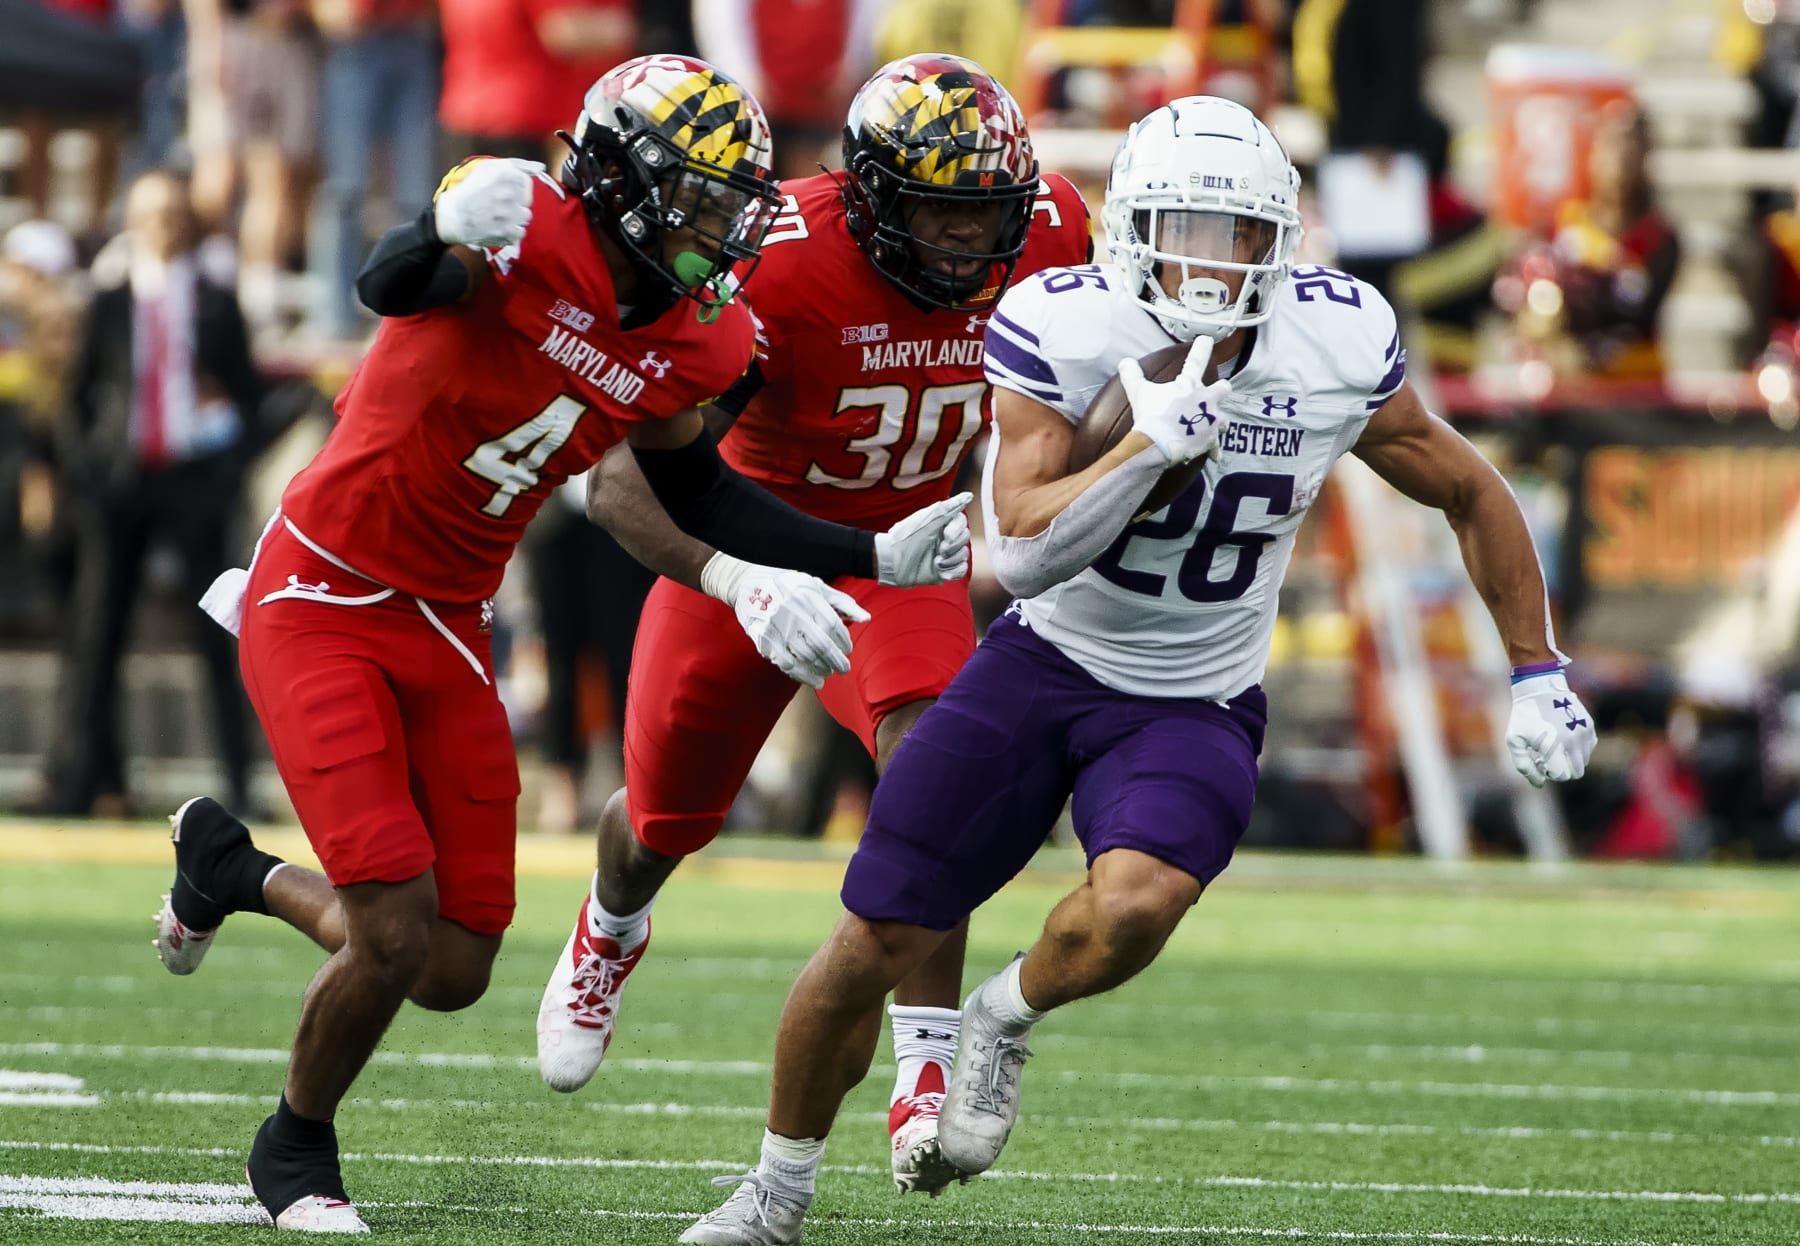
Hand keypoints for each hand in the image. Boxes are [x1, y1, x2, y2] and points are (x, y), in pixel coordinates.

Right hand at [434, 158, 540, 248]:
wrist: (453, 216)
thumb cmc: (470, 190)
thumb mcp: (489, 168)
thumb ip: (518, 165)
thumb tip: (541, 167)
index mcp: (506, 173)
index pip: (526, 182)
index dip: (515, 188)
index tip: (502, 192)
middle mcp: (510, 192)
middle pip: (526, 200)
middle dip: (514, 202)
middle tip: (497, 205)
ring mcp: (511, 213)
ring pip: (525, 216)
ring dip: (514, 217)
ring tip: (497, 216)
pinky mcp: (508, 232)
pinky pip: (521, 233)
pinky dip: (511, 232)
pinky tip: (498, 227)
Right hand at [723, 564, 869, 688]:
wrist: (748, 583)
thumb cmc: (788, 585)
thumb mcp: (816, 586)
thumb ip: (842, 602)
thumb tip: (866, 619)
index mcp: (808, 596)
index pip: (833, 625)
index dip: (844, 641)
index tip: (848, 649)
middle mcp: (792, 611)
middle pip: (821, 644)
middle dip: (837, 660)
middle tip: (844, 668)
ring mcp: (777, 626)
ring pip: (805, 656)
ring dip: (821, 668)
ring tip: (828, 671)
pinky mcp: (764, 639)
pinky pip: (787, 664)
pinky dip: (804, 676)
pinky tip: (815, 681)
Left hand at [874, 493, 971, 586]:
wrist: (892, 561)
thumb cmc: (906, 536)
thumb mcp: (927, 518)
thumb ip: (948, 506)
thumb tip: (968, 496)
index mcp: (941, 523)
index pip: (961, 523)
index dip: (957, 530)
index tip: (945, 535)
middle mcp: (945, 538)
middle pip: (965, 538)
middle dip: (954, 546)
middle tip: (940, 549)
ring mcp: (945, 555)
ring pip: (964, 555)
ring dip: (952, 560)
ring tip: (936, 562)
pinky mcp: (944, 570)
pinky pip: (961, 570)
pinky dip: (954, 571)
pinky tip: (941, 572)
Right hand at [1117, 338, 1232, 466]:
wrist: (1160, 442)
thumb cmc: (1151, 415)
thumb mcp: (1138, 392)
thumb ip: (1132, 375)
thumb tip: (1125, 362)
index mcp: (1190, 385)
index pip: (1197, 359)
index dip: (1202, 347)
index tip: (1207, 339)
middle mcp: (1206, 399)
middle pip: (1224, 388)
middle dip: (1220, 389)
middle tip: (1216, 392)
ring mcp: (1211, 420)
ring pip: (1224, 419)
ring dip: (1218, 421)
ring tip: (1212, 424)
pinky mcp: (1210, 440)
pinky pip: (1215, 446)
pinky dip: (1213, 450)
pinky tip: (1215, 455)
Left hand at [1505, 670, 1596, 786]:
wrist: (1540, 688)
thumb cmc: (1524, 716)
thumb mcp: (1514, 741)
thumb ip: (1524, 765)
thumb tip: (1540, 784)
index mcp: (1554, 745)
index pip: (1563, 775)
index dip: (1551, 773)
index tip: (1540, 761)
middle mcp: (1573, 740)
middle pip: (1576, 772)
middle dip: (1562, 769)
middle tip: (1547, 756)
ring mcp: (1584, 733)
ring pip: (1584, 762)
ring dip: (1570, 759)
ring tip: (1554, 746)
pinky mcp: (1590, 726)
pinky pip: (1588, 748)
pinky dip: (1578, 749)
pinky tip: (1563, 737)